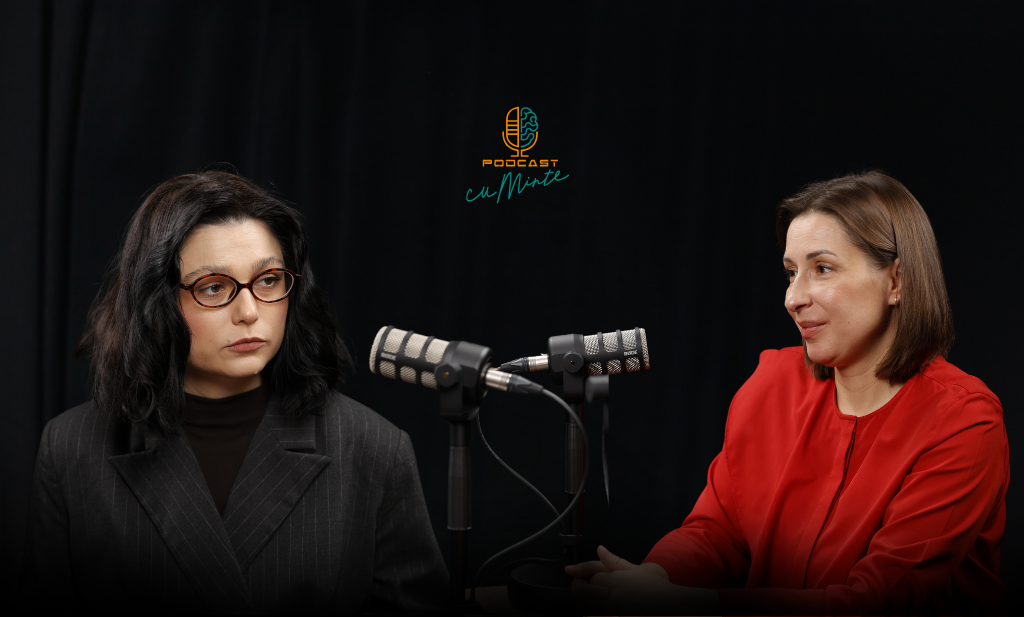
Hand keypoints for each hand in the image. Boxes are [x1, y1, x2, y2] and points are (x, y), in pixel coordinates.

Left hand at [564, 545, 719, 614]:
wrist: (671, 606)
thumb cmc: (656, 588)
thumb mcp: (635, 569)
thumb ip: (614, 561)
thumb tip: (600, 549)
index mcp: (612, 580)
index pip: (585, 576)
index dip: (577, 573)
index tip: (571, 571)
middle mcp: (610, 596)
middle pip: (580, 594)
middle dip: (580, 593)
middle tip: (585, 591)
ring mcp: (612, 610)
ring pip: (586, 609)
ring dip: (586, 606)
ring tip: (594, 603)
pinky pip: (597, 616)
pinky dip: (596, 613)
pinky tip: (603, 610)